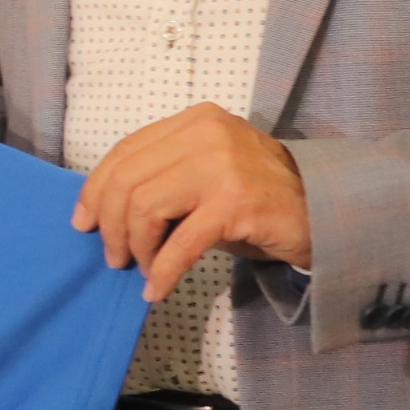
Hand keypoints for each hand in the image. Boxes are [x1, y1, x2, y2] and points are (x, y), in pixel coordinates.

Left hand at [73, 102, 311, 301]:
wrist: (325, 215)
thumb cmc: (257, 201)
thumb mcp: (204, 176)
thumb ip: (162, 179)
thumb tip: (102, 213)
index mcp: (194, 121)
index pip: (125, 151)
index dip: (95, 189)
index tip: (83, 222)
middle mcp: (207, 133)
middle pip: (127, 180)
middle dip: (110, 225)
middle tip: (114, 257)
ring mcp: (224, 165)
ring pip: (145, 207)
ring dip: (136, 248)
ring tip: (142, 269)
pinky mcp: (237, 202)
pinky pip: (181, 242)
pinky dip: (162, 271)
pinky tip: (157, 289)